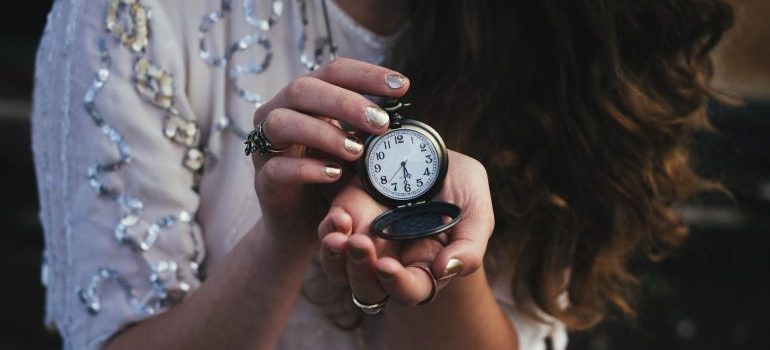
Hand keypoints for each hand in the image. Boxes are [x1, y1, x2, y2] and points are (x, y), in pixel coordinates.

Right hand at [250, 58, 409, 247]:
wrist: (305, 226)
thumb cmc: (333, 180)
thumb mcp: (355, 150)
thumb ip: (369, 130)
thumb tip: (403, 113)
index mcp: (305, 99)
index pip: (333, 71)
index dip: (366, 74)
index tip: (403, 86)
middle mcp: (279, 113)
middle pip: (303, 89)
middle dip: (345, 102)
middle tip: (381, 122)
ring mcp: (266, 146)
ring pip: (282, 122)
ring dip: (324, 133)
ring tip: (357, 151)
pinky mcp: (263, 180)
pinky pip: (278, 167)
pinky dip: (308, 169)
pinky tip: (335, 174)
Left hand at [317, 150, 493, 305]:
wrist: (429, 152)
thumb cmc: (459, 187)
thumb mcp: (476, 211)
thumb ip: (470, 246)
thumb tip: (447, 270)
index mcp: (425, 267)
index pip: (411, 291)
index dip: (399, 285)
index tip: (388, 266)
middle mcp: (392, 261)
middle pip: (369, 290)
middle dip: (360, 272)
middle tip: (359, 244)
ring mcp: (365, 242)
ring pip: (340, 271)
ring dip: (335, 260)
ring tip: (339, 238)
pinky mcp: (346, 218)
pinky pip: (328, 236)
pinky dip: (328, 232)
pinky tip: (339, 218)